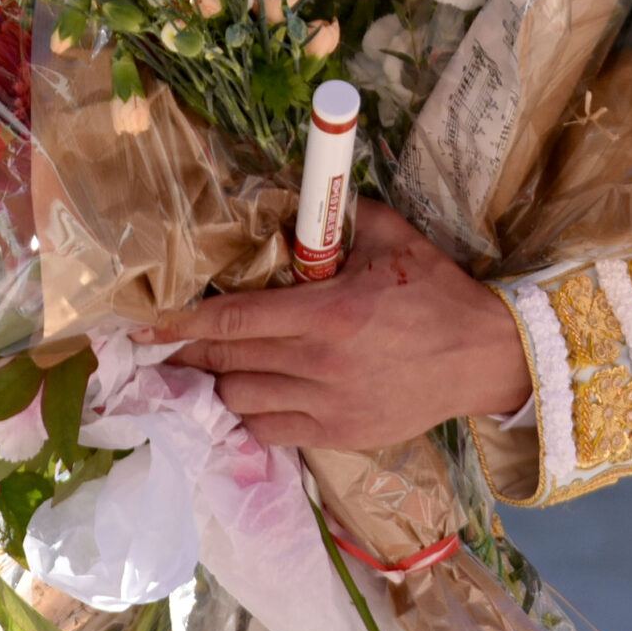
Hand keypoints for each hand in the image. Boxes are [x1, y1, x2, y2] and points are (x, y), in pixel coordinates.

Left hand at [140, 203, 530, 448]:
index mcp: (328, 314)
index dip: (182, 323)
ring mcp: (329, 408)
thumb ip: (336, 216)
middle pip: (227, 364)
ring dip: (220, 382)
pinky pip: (271, 431)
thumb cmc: (435, 292)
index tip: (146, 324)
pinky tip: (250, 392)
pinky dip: (251, 413)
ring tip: (213, 364)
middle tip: (164, 341)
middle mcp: (320, 366)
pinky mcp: (340, 435)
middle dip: (189, 353)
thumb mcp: (389, 237)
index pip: (234, 321)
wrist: (485, 357)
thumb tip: (292, 196)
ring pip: (241, 402)